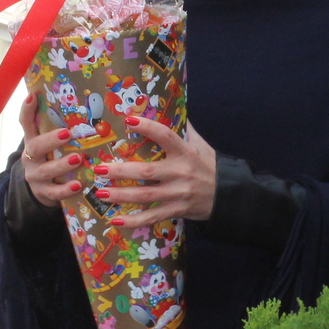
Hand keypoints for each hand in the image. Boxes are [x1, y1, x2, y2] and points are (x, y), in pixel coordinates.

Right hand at [14, 94, 83, 208]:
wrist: (40, 190)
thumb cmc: (50, 160)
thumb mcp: (49, 145)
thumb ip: (57, 128)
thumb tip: (75, 103)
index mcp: (32, 141)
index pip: (26, 123)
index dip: (27, 110)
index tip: (33, 96)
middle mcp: (31, 157)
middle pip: (35, 147)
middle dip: (50, 140)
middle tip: (67, 133)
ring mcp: (35, 176)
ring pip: (46, 170)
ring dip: (62, 164)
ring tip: (78, 159)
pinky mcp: (43, 192)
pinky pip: (53, 192)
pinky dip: (65, 189)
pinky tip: (78, 185)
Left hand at [94, 118, 216, 227]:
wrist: (229, 195)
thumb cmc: (210, 166)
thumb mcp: (201, 145)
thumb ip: (184, 128)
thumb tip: (172, 107)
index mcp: (186, 152)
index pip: (165, 136)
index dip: (147, 127)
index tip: (128, 120)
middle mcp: (181, 173)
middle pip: (146, 172)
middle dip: (120, 171)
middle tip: (99, 169)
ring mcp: (178, 194)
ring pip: (145, 195)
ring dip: (121, 195)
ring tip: (100, 192)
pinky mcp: (177, 210)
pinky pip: (152, 217)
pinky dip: (134, 221)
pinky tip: (116, 220)